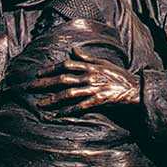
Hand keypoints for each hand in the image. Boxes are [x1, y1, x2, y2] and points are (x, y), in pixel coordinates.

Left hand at [26, 47, 140, 112]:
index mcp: (90, 66)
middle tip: (31, 87)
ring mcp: (94, 88)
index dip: (51, 68)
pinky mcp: (99, 100)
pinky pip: (81, 106)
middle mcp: (89, 76)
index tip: (38, 74)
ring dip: (53, 99)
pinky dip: (69, 111)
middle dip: (45, 83)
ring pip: (69, 93)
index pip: (66, 65)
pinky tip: (58, 115)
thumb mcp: (103, 62)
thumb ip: (86, 58)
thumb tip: (73, 50)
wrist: (135, 88)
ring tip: (40, 104)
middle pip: (63, 79)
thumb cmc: (119, 75)